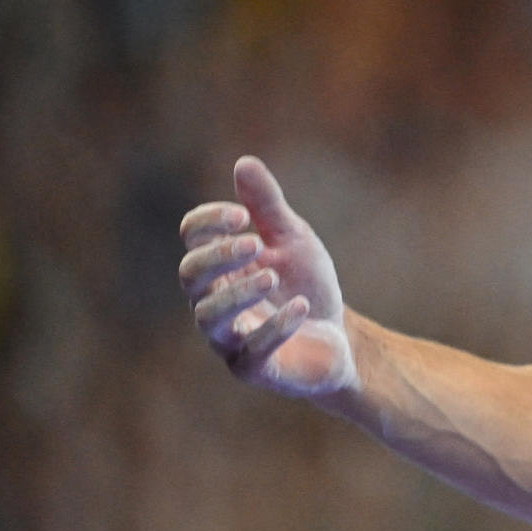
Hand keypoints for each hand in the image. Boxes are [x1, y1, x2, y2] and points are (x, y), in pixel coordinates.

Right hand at [177, 157, 357, 397]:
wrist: (340, 338)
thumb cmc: (306, 285)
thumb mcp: (293, 240)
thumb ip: (268, 207)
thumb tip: (244, 162)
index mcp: (219, 265)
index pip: (192, 237)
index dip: (209, 223)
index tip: (242, 216)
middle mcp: (212, 300)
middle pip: (190, 275)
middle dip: (217, 256)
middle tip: (253, 243)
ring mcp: (228, 337)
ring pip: (208, 315)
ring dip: (239, 292)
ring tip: (272, 275)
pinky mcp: (251, 368)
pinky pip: (251, 351)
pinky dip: (275, 327)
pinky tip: (300, 306)